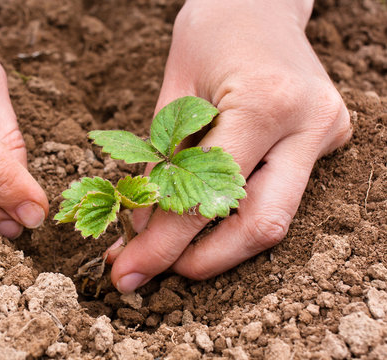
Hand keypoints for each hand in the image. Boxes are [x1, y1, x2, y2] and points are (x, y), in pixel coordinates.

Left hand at [106, 0, 351, 292]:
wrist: (258, 2)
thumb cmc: (210, 34)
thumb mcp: (172, 94)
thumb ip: (162, 164)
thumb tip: (143, 229)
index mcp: (264, 103)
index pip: (207, 196)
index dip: (163, 245)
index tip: (127, 271)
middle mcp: (307, 124)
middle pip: (260, 226)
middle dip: (203, 261)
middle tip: (153, 271)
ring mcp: (325, 133)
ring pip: (276, 219)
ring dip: (221, 247)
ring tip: (171, 251)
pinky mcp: (326, 140)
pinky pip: (279, 195)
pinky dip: (237, 217)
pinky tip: (202, 220)